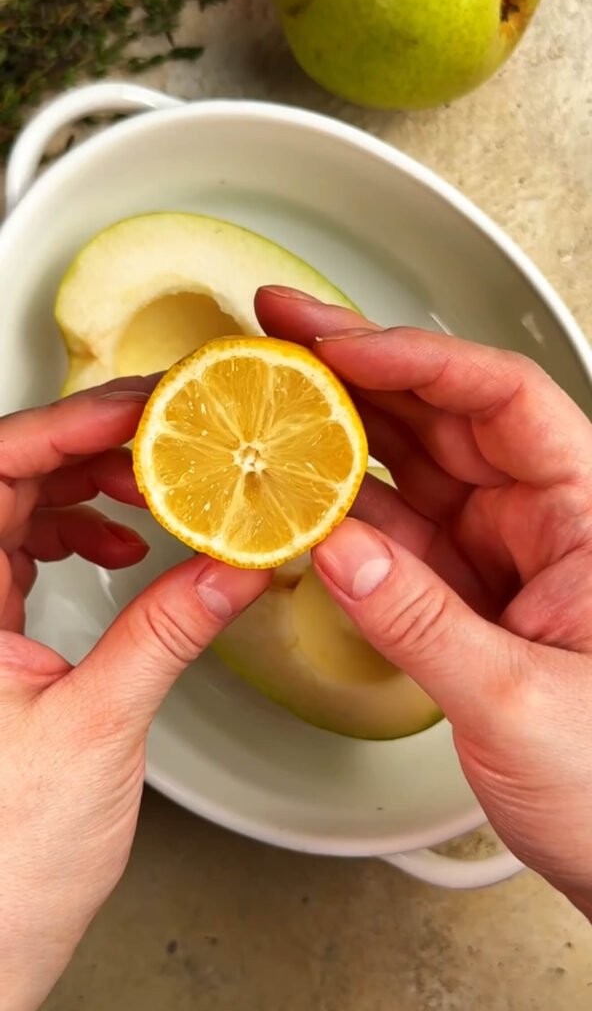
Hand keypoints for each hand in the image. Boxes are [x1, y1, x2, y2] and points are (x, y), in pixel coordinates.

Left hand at [0, 379, 269, 1010]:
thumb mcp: (97, 730)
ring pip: (18, 504)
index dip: (70, 426)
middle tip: (169, 432)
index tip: (144, 408)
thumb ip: (168, 633)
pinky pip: (27, 548)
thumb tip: (233, 566)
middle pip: (10, 475)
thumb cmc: (2, 861)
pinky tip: (123, 542)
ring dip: (89, 482)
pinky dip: (79, 530)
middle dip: (92, 444)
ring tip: (156, 482)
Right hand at [257, 286, 591, 917]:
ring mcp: (494, 553)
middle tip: (284, 330)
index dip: (419, 359)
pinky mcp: (458, 591)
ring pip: (410, 464)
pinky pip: (391, 531)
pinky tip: (294, 488)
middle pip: (445, 414)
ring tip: (273, 392)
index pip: (503, 400)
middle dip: (362, 366)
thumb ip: (420, 623)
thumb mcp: (519, 702)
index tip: (341, 346)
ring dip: (342, 426)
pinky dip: (339, 509)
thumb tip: (335, 551)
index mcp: (587, 516)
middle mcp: (540, 519)